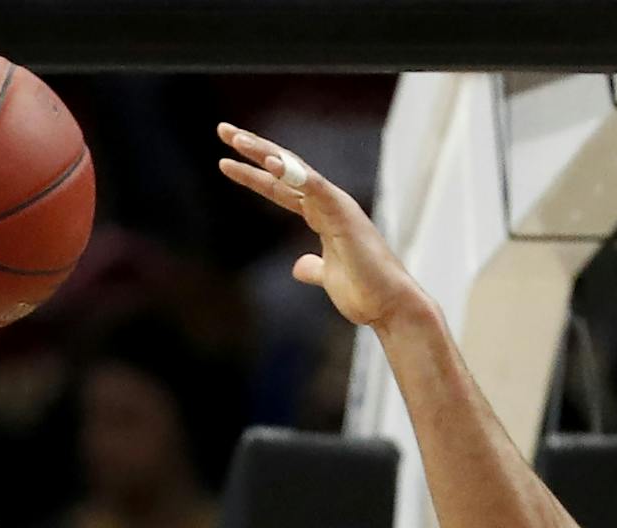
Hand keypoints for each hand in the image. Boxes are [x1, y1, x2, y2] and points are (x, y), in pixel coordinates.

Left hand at [215, 122, 419, 328]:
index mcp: (325, 217)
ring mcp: (338, 207)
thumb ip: (313, 268)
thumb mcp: (328, 278)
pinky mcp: (345, 216)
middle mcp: (331, 205)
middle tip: (223, 130)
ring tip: (236, 138)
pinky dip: (293, 172)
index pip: (282, 189)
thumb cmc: (366, 294)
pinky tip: (269, 162)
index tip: (225, 162)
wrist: (392, 308)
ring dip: (266, 153)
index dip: (254, 175)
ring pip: (296, 171)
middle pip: (285, 170)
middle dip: (254, 150)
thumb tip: (298, 267)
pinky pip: (315, 187)